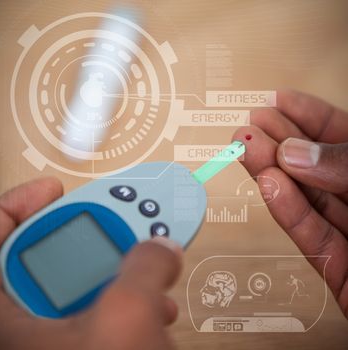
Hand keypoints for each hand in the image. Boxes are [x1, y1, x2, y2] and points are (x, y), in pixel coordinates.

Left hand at [0, 178, 181, 349]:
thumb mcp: (127, 318)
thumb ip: (146, 267)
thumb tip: (163, 246)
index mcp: (7, 314)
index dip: (19, 204)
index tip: (52, 188)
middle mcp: (26, 324)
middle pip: (52, 254)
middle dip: (97, 233)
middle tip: (123, 217)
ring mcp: (56, 338)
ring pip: (86, 281)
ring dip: (125, 267)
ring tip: (153, 257)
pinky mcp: (84, 347)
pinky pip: (104, 306)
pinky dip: (132, 297)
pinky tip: (157, 304)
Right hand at [233, 89, 347, 316]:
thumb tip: (299, 154)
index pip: (347, 136)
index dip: (310, 115)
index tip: (278, 102)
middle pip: (318, 168)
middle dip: (280, 143)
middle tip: (249, 128)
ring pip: (309, 201)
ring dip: (273, 175)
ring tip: (247, 152)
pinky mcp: (344, 272)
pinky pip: (313, 238)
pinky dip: (288, 212)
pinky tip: (267, 186)